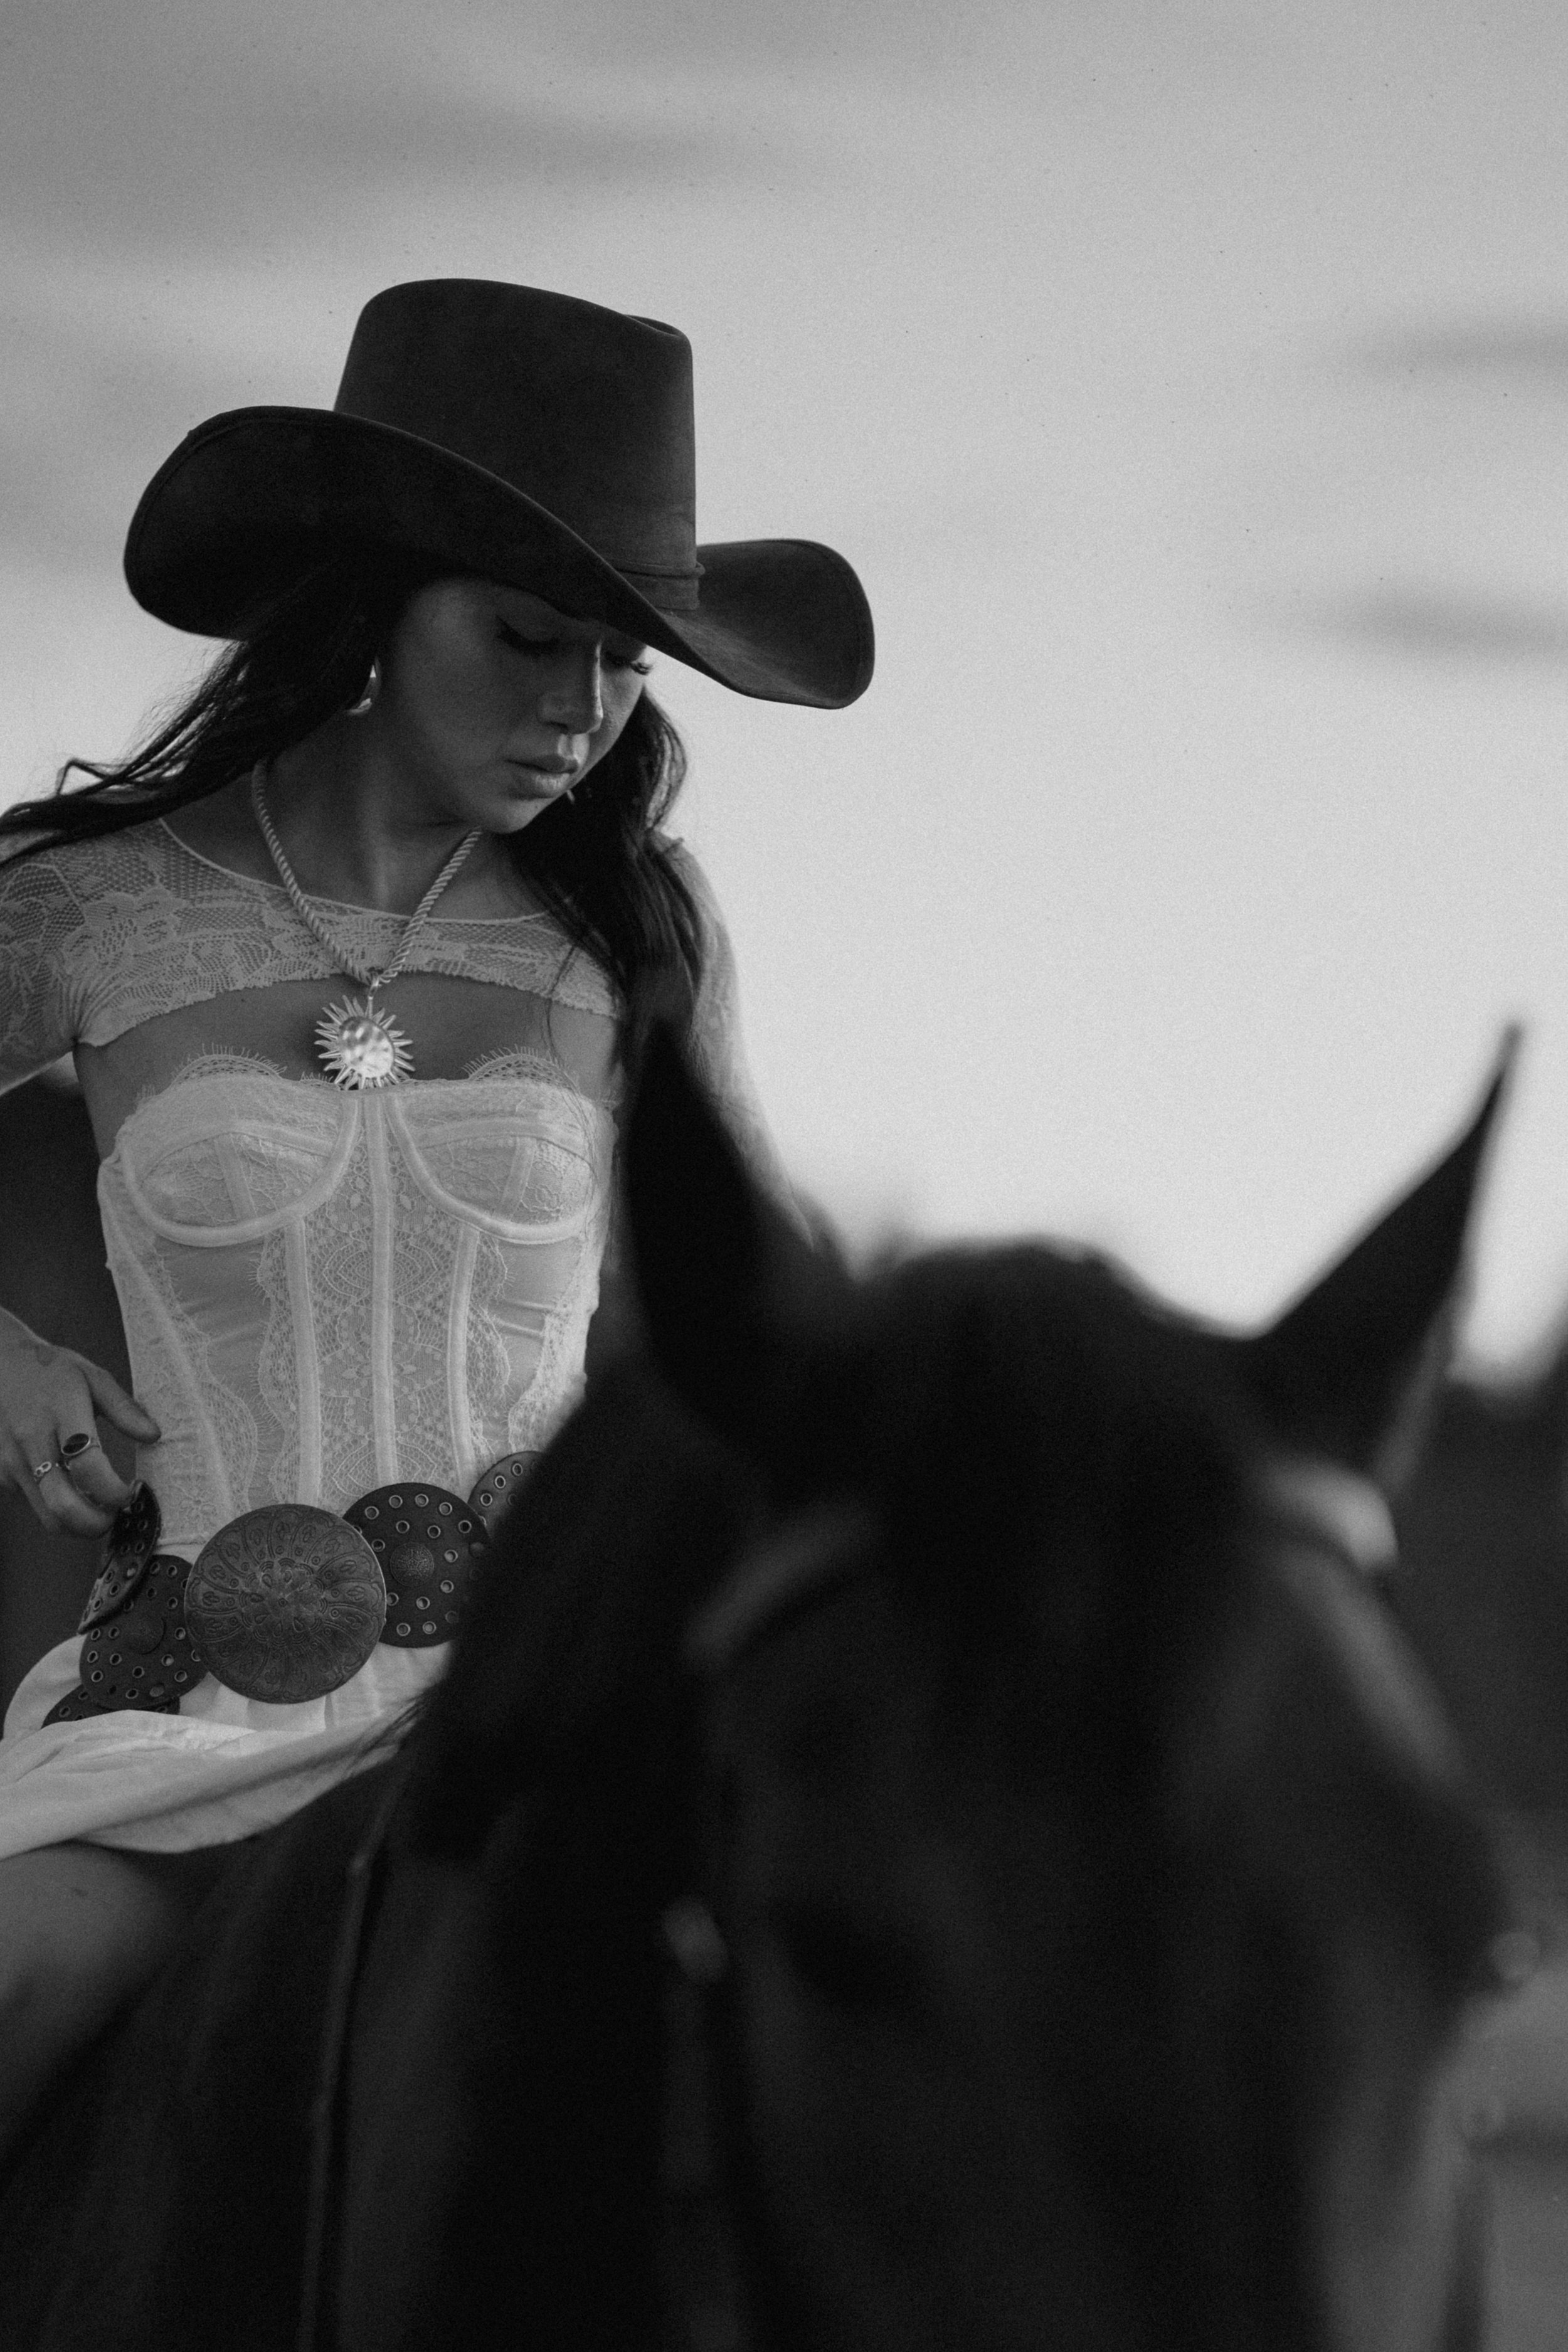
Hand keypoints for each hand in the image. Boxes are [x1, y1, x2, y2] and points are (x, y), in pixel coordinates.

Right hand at [0, 1308, 159, 1538]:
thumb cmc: (51, 1371)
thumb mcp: (92, 1376)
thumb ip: (124, 1408)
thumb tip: (154, 1435)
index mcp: (60, 1413)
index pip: (87, 1466)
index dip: (113, 1491)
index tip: (132, 1492)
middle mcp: (31, 1442)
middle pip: (62, 1505)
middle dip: (96, 1524)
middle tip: (117, 1516)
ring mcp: (12, 1462)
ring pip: (46, 1515)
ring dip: (78, 1524)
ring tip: (101, 1510)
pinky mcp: (2, 1474)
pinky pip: (35, 1504)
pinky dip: (58, 1508)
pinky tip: (75, 1493)